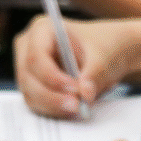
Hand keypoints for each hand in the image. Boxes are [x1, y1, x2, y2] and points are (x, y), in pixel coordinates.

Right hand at [14, 15, 134, 117]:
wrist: (112, 53)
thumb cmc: (106, 46)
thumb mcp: (105, 56)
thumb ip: (94, 73)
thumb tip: (85, 95)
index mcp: (43, 29)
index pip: (36, 56)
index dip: (52, 76)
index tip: (75, 88)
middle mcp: (29, 47)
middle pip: (29, 77)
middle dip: (52, 96)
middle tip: (77, 106)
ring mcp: (28, 67)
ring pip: (31, 93)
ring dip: (53, 105)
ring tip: (78, 109)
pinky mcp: (34, 85)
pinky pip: (37, 102)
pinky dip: (54, 109)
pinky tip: (73, 111)